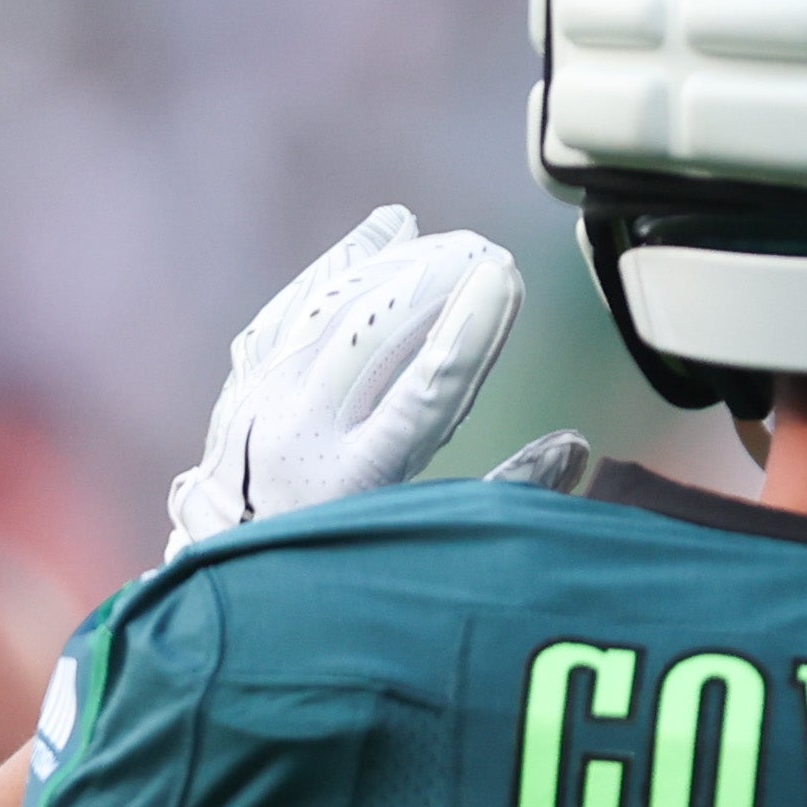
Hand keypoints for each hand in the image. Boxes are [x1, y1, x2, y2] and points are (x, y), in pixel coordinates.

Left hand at [165, 208, 526, 551]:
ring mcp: (266, 402)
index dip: (467, 332)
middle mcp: (304, 434)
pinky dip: (343, 263)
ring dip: (396, 267)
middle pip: (373, 335)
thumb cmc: (348, 571)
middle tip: (487, 252)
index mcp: (355, 480)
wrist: (233, 577)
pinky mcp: (249, 381)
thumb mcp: (426, 544)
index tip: (505, 277)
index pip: (422, 393)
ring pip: (334, 310)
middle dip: (434, 282)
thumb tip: (573, 445)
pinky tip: (388, 229)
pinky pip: (296, 304)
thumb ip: (503, 496)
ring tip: (451, 242)